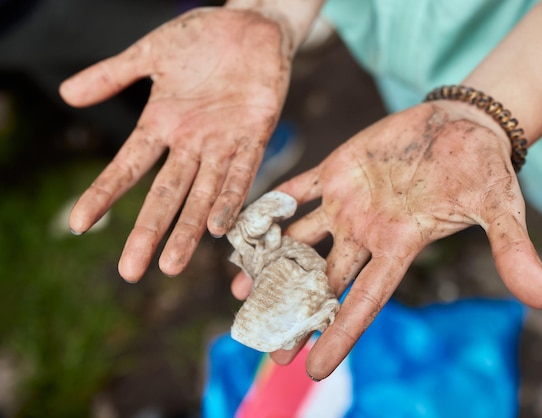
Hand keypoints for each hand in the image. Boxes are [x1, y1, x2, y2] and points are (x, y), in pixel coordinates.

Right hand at [60, 8, 291, 281]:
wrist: (252, 23)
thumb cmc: (203, 37)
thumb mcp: (152, 54)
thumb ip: (114, 74)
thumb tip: (67, 93)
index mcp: (163, 124)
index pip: (128, 166)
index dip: (105, 194)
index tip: (80, 224)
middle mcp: (191, 143)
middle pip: (165, 194)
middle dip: (149, 232)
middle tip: (131, 272)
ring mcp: (223, 143)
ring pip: (203, 194)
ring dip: (188, 229)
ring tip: (172, 265)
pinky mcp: (255, 135)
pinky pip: (243, 173)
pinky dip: (231, 198)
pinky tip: (218, 227)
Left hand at [232, 101, 541, 379]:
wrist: (461, 124)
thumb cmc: (482, 167)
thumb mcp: (498, 208)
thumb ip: (510, 250)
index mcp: (398, 247)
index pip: (364, 301)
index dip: (338, 334)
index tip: (311, 369)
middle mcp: (366, 232)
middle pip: (323, 281)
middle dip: (295, 312)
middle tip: (264, 345)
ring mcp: (347, 203)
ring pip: (301, 241)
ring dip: (271, 263)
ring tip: (240, 291)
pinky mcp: (336, 171)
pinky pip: (295, 191)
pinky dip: (271, 206)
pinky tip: (243, 225)